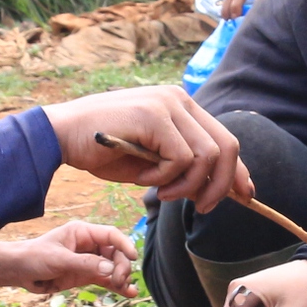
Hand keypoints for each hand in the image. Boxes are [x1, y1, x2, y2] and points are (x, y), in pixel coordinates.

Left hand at [0, 221, 136, 294]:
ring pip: (113, 267)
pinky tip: (128, 293)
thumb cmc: (34, 257)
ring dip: (122, 277)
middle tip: (119, 280)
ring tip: (127, 289)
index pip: (111, 235)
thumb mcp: (58, 259)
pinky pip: (105, 279)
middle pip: (115, 253)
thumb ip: (84, 264)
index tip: (133, 257)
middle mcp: (89, 245)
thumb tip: (110, 269)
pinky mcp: (85, 275)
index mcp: (82, 233)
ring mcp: (88, 261)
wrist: (18, 272)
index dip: (124, 244)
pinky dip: (116, 286)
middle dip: (121, 266)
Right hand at [46, 86, 249, 212]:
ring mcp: (168, 104)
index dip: (238, 170)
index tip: (245, 194)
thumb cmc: (102, 151)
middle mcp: (180, 99)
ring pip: (206, 156)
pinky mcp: (154, 115)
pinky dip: (164, 179)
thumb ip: (183, 168)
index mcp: (181, 106)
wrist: (60, 136)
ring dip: (187, 185)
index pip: (225, 137)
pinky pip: (180, 159)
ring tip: (160, 193)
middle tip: (204, 208)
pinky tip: (142, 179)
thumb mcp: (151, 162)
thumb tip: (217, 190)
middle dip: (221, 184)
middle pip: (227, 145)